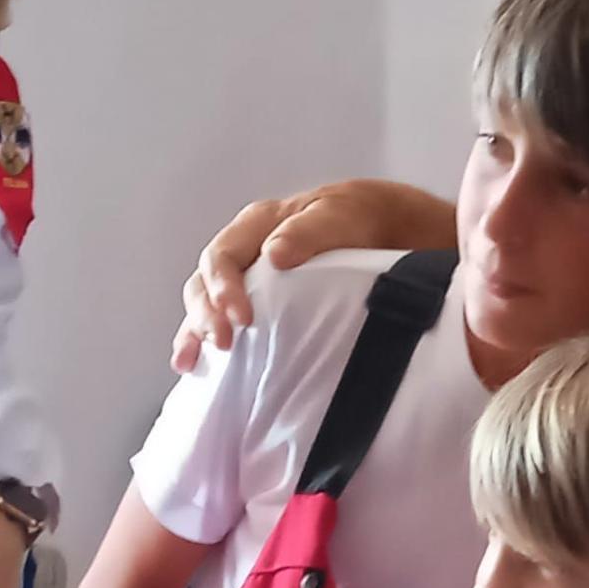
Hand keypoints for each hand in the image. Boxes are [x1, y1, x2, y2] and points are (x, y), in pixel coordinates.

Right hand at [170, 179, 458, 371]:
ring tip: (192, 363)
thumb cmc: (366, 220)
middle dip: (206, 315)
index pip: (223, 257)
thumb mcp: (344, 215)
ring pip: (206, 307)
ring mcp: (250, 286)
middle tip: (223, 345)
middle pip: (204, 284)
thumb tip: (275, 254)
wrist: (396, 234)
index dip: (224, 288)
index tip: (241, 318)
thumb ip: (310, 232)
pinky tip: (196, 372)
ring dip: (196, 334)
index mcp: (259, 226)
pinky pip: (224, 327)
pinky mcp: (261, 313)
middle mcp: (246, 255)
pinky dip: (204, 347)